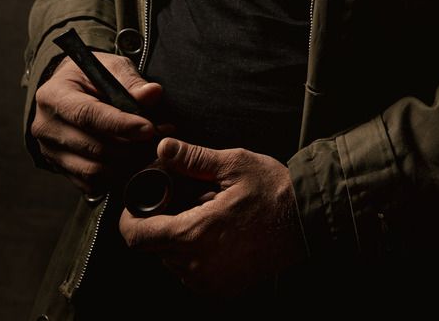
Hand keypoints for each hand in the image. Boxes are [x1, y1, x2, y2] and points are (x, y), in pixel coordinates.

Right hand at [31, 53, 165, 194]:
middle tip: (160, 137)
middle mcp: (46, 127)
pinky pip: (91, 183)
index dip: (120, 125)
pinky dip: (116, 177)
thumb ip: (131, 81)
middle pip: (93, 147)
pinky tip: (134, 162)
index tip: (149, 129)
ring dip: (128, 164)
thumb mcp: (111, 66)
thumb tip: (152, 94)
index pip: (87, 115)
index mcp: (54, 96)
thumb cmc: (91, 76)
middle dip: (132, 146)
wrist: (69, 89)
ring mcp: (50, 151)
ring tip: (151, 149)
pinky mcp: (60, 168)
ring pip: (94, 169)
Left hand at [119, 138, 307, 297]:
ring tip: (209, 215)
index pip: (137, 237)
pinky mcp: (224, 290)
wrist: (308, 220)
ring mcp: (211, 282)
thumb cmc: (273, 190)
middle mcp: (197, 266)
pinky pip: (194, 273)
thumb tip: (163, 148)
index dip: (130, 219)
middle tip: (188, 200)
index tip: (138, 206)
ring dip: (182, 239)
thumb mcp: (233, 164)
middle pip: (155, 248)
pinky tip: (220, 233)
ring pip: (174, 261)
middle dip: (163, 223)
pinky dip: (198, 254)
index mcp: (193, 234)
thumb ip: (193, 158)